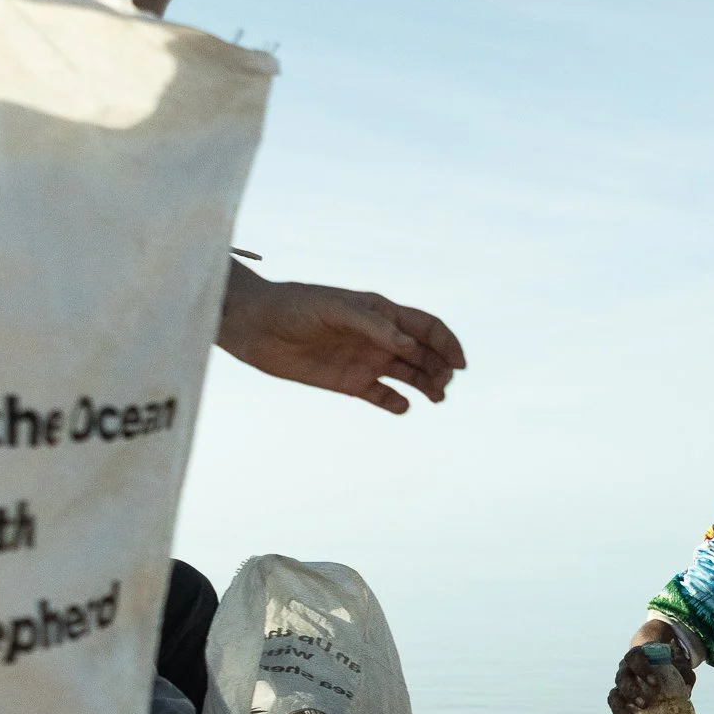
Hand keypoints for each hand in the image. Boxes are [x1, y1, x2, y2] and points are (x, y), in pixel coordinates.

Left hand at [219, 265, 464, 415]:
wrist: (254, 326)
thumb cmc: (293, 307)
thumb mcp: (334, 309)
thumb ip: (374, 325)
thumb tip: (410, 347)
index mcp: (381, 312)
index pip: (427, 327)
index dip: (447, 344)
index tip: (459, 365)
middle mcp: (379, 337)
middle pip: (425, 354)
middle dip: (441, 368)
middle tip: (442, 386)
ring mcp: (366, 361)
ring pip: (410, 376)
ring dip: (428, 386)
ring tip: (436, 398)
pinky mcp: (349, 383)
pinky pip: (383, 396)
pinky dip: (397, 404)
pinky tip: (402, 406)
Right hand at [609, 626, 694, 713]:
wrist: (655, 666)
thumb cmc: (668, 665)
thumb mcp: (679, 665)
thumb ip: (684, 672)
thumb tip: (686, 689)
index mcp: (636, 657)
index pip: (634, 658)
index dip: (642, 669)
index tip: (655, 683)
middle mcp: (625, 671)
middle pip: (621, 679)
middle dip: (631, 692)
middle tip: (645, 705)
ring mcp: (620, 688)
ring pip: (614, 698)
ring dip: (621, 711)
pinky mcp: (621, 705)